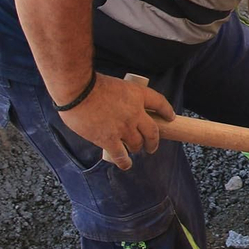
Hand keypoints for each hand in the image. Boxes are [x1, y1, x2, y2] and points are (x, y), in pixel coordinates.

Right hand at [58, 74, 175, 171]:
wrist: (77, 91)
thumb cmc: (91, 84)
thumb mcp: (116, 85)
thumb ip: (122, 98)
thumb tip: (119, 109)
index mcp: (138, 95)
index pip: (160, 103)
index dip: (167, 111)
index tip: (170, 117)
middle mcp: (135, 113)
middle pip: (152, 131)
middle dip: (153, 141)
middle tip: (152, 146)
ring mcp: (124, 128)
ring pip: (137, 144)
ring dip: (137, 148)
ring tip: (135, 150)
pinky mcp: (109, 139)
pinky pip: (121, 155)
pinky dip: (125, 161)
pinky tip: (126, 164)